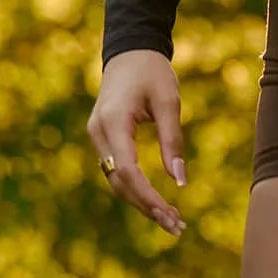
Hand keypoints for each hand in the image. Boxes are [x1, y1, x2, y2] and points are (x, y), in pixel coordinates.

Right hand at [89, 48, 186, 236]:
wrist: (129, 49)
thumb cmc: (152, 72)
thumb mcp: (169, 102)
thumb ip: (172, 141)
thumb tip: (180, 182)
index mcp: (113, 121)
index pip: (128, 171)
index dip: (149, 197)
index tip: (172, 215)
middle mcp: (98, 131)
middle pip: (119, 181)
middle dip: (147, 207)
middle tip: (177, 227)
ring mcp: (97, 135)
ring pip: (116, 179)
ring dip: (141, 202)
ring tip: (171, 221)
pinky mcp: (103, 137)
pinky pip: (116, 170)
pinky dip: (135, 188)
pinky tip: (156, 202)